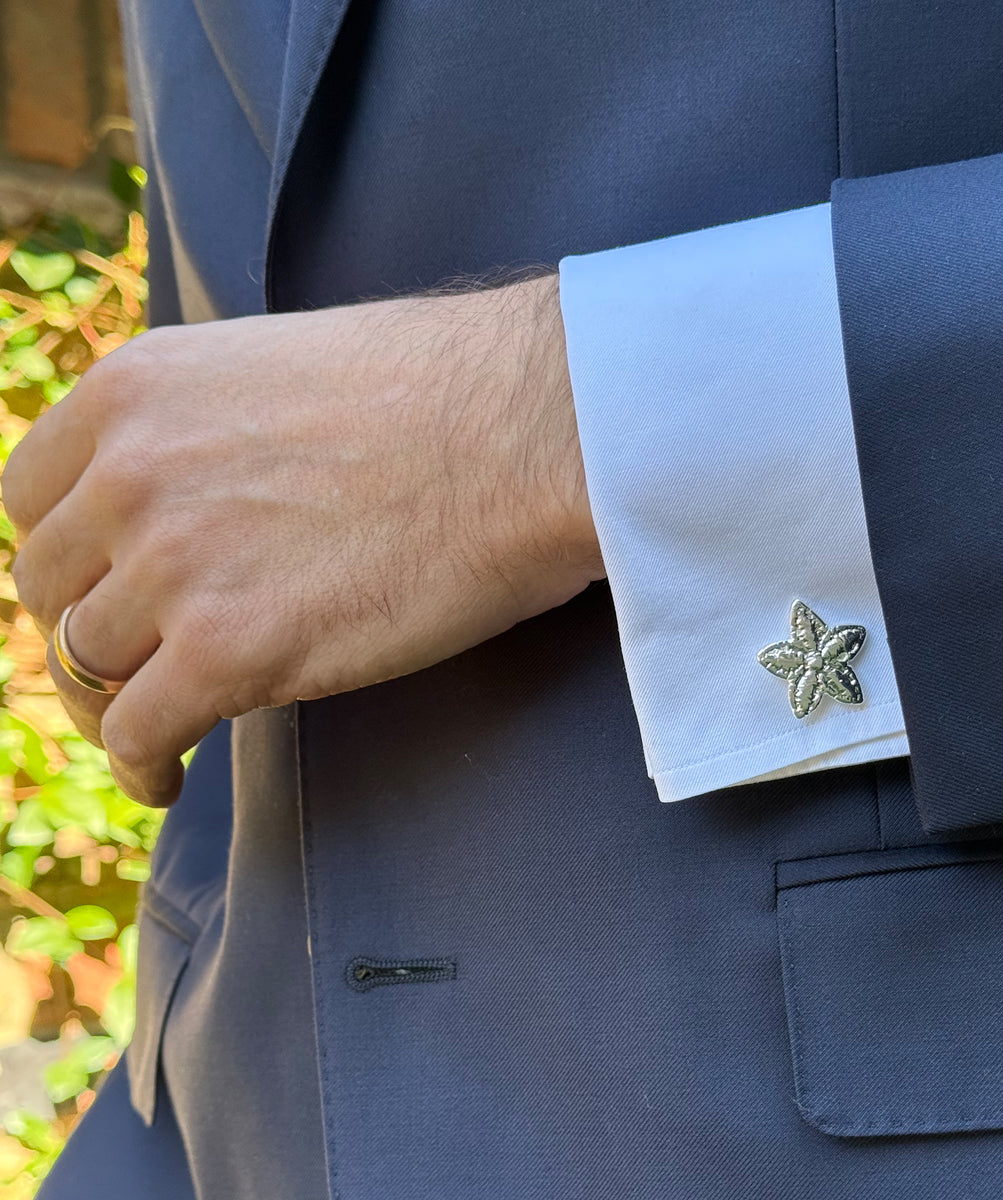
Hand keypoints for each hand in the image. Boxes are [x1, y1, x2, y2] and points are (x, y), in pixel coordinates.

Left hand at [1, 274, 602, 805]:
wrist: (532, 432)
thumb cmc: (449, 397)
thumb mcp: (286, 372)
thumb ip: (212, 430)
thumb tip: (209, 496)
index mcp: (138, 390)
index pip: (32, 494)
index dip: (67, 554)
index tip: (100, 589)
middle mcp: (131, 471)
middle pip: (52, 586)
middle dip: (90, 630)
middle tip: (134, 665)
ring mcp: (174, 562)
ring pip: (91, 663)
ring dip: (118, 702)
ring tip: (155, 728)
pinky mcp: (229, 649)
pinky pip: (138, 731)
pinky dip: (143, 765)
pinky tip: (166, 778)